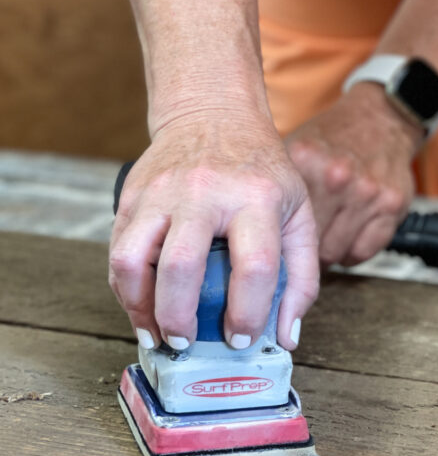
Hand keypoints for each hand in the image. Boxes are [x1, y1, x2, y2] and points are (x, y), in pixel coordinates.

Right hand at [109, 111, 318, 352]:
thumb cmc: (260, 171)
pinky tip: (142, 306)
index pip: (253, 267)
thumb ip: (301, 277)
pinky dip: (125, 288)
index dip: (246, 314)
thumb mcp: (298, 212)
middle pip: (181, 267)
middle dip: (179, 319)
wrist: (213, 113)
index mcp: (256, 198)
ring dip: (139, 308)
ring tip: (155, 332)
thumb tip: (285, 336)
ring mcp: (162, 192)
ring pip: (132, 260)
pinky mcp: (133, 195)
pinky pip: (118, 251)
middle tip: (187, 342)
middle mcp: (204, 192)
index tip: (239, 338)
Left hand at [286, 84, 421, 265]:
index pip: (281, 219)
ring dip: (329, 253)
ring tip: (325, 240)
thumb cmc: (335, 136)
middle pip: (308, 241)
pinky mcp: (392, 205)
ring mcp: (367, 193)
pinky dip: (353, 253)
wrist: (380, 117)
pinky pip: (364, 251)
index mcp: (307, 161)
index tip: (278, 240)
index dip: (279, 235)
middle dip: (305, 248)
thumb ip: (279, 183)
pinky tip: (346, 240)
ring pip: (336, 252)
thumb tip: (252, 220)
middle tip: (302, 245)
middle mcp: (337, 177)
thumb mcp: (297, 147)